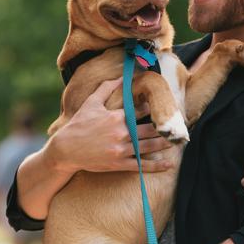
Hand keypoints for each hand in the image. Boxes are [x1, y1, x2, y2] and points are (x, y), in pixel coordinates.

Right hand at [49, 78, 173, 174]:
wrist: (65, 150)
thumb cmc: (78, 125)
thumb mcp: (91, 103)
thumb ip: (107, 88)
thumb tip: (121, 77)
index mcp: (116, 117)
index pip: (140, 110)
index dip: (153, 108)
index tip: (164, 106)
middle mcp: (121, 133)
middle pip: (149, 129)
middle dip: (164, 126)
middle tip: (178, 124)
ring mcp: (120, 149)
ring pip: (148, 146)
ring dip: (164, 143)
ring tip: (177, 141)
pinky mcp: (118, 164)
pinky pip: (140, 166)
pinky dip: (155, 166)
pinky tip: (167, 165)